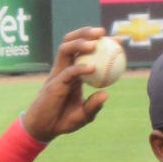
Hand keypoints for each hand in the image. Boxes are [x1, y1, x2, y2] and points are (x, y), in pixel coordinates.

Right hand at [21, 27, 114, 141]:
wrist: (44, 129)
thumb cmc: (63, 121)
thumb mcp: (84, 115)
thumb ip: (94, 106)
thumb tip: (106, 94)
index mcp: (73, 72)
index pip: (86, 51)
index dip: (101, 42)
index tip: (118, 40)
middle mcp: (64, 68)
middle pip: (71, 42)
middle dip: (85, 32)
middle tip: (103, 32)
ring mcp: (58, 74)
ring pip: (65, 49)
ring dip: (79, 43)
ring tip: (94, 43)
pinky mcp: (54, 83)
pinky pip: (68, 72)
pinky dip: (80, 68)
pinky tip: (92, 68)